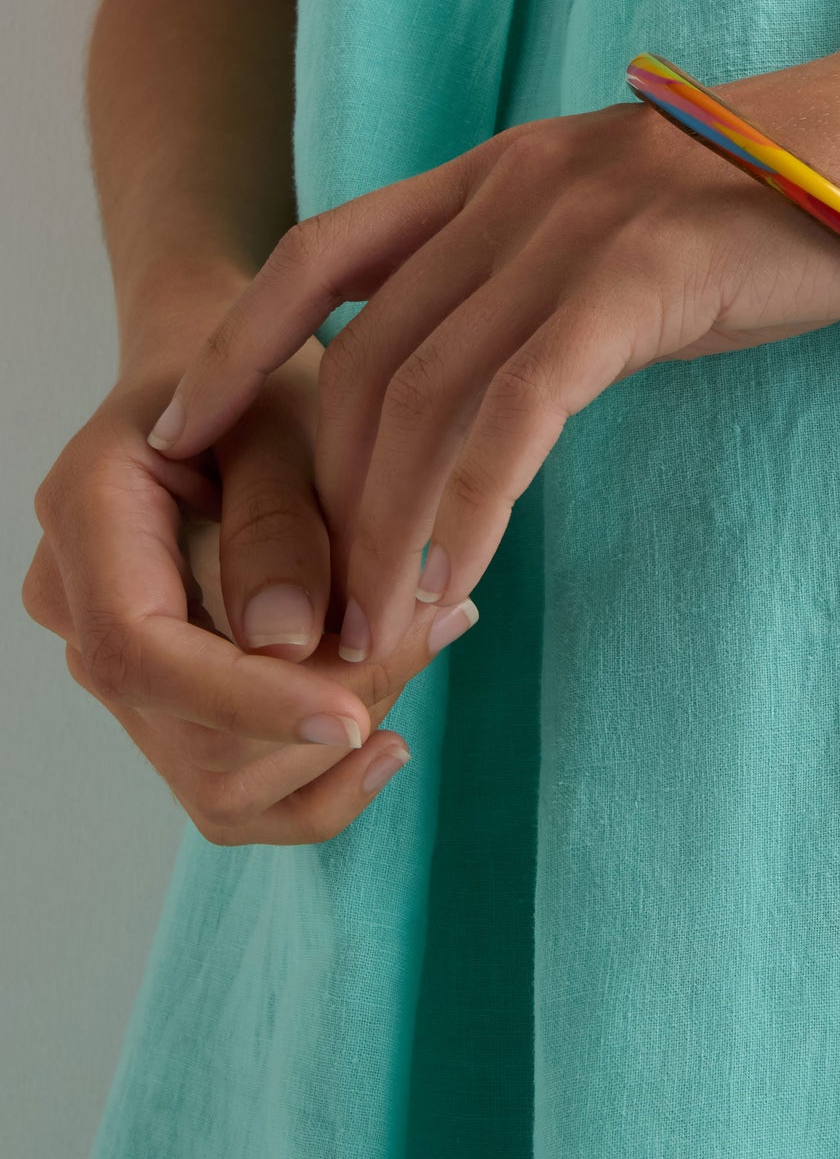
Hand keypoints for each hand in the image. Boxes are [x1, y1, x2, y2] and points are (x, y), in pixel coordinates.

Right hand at [23, 341, 476, 843]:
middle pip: (185, 730)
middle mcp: (74, 601)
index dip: (247, 700)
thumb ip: (281, 519)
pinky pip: (224, 784)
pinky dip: (311, 782)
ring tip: (429, 639)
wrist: (232, 379)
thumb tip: (290, 642)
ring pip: (214, 777)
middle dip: (320, 710)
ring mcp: (110, 661)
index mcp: (88, 512)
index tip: (357, 717)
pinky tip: (386, 738)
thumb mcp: (289, 416)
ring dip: (330, 745)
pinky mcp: (159, 699)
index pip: (140, 650)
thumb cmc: (265, 380)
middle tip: (441, 623)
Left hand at [147, 3, 839, 665]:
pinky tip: (453, 587)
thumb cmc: (812, 198)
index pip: (324, 252)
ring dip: (385, 530)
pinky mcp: (642, 270)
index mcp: (509, 167)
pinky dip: (468, 510)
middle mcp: (521, 181)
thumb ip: (568, 285)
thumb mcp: (656, 231)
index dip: (245, 344)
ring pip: (429, 393)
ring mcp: (579, 217)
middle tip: (316, 610)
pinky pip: (518, 413)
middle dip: (324, 494)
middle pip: (368, 354)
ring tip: (374, 638)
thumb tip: (511, 387)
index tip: (191, 432)